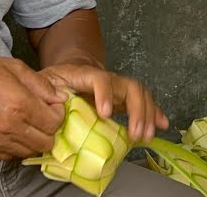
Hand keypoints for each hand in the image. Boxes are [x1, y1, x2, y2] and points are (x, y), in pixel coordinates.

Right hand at [0, 56, 65, 160]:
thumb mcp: (14, 67)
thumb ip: (41, 84)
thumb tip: (61, 98)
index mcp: (20, 104)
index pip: (55, 122)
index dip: (57, 114)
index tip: (51, 107)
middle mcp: (10, 126)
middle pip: (46, 142)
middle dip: (49, 130)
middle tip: (41, 117)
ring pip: (30, 152)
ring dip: (33, 139)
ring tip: (24, 123)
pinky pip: (11, 155)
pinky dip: (16, 146)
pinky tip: (10, 130)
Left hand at [41, 63, 167, 143]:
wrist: (68, 70)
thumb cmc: (55, 79)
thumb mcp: (44, 81)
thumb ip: (45, 91)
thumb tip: (54, 104)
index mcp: (86, 74)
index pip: (100, 78)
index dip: (105, 94)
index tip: (105, 114)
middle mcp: (108, 79)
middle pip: (129, 86)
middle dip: (137, 109)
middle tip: (136, 132)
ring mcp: (118, 88)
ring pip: (140, 94)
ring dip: (147, 114)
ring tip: (146, 135)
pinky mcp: (123, 99)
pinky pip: (143, 103)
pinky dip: (154, 113)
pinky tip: (161, 124)